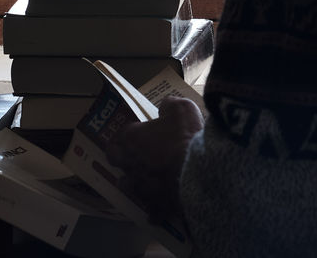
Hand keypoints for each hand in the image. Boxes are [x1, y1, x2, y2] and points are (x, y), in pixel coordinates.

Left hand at [107, 95, 204, 221]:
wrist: (200, 171)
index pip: (118, 136)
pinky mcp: (156, 206)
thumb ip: (169, 105)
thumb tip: (165, 105)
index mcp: (132, 139)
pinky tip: (159, 210)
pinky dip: (154, 211)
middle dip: (122, 158)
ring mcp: (141, 188)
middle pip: (115, 161)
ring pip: (127, 187)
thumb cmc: (187, 136)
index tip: (137, 134)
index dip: (127, 135)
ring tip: (144, 181)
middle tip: (134, 155)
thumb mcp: (181, 108)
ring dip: (133, 183)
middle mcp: (130, 165)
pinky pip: (151, 211)